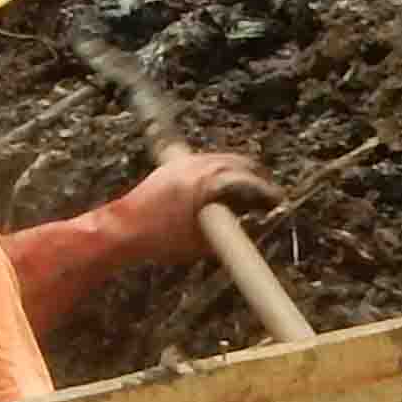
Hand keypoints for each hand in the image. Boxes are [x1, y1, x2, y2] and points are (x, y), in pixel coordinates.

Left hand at [114, 146, 276, 264]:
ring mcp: (185, 161)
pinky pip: (207, 160)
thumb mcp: (204, 243)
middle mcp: (199, 165)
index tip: (278, 200)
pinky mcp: (174, 164)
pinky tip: (224, 184)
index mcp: (209, 182)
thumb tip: (251, 225)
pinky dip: (221, 169)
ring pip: (224, 158)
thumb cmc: (161, 240)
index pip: (250, 180)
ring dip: (240, 171)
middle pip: (240, 163)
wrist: (123, 229)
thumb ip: (232, 231)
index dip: (269, 192)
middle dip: (257, 177)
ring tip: (250, 189)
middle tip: (268, 194)